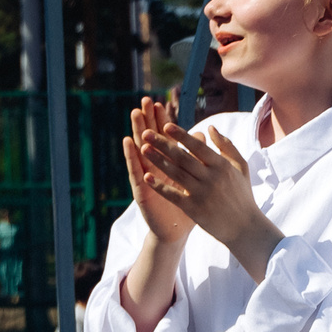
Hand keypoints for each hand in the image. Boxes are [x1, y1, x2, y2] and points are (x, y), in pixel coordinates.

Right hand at [122, 99, 194, 246]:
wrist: (176, 230)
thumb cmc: (187, 204)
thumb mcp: (195, 179)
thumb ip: (197, 157)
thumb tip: (203, 134)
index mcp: (169, 164)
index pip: (165, 138)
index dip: (162, 121)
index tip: (161, 103)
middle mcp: (155, 167)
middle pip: (151, 139)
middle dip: (148, 120)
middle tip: (144, 101)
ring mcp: (147, 177)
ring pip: (141, 150)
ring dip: (137, 131)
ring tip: (135, 114)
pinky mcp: (142, 189)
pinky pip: (137, 170)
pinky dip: (132, 156)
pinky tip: (129, 142)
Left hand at [137, 121, 280, 280]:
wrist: (245, 228)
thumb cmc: (242, 194)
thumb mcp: (241, 167)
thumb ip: (227, 146)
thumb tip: (209, 127)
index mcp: (223, 166)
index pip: (198, 147)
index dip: (182, 135)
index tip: (166, 125)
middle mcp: (212, 178)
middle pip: (183, 158)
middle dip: (163, 144)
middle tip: (146, 133)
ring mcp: (202, 194)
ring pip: (176, 173)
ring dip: (157, 160)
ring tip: (143, 149)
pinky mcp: (194, 209)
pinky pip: (173, 194)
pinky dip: (159, 185)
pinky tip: (146, 176)